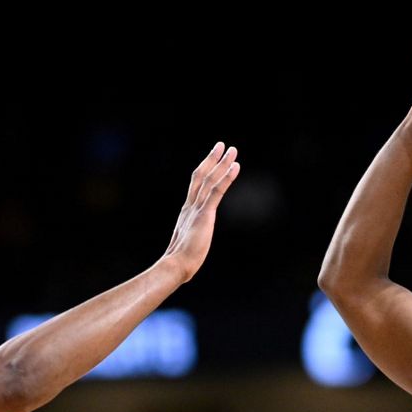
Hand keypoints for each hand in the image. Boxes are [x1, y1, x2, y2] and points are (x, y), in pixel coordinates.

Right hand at [161, 142, 239, 281]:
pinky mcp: (204, 215)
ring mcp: (196, 209)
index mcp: (186, 212)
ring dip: (222, 163)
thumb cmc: (180, 261)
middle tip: (221, 145)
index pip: (195, 185)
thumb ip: (190, 239)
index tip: (211, 159)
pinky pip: (217, 191)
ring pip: (210, 179)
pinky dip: (227, 177)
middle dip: (211, 159)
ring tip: (232, 150)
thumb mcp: (187, 245)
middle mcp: (190, 206)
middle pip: (200, 176)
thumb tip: (190, 248)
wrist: (175, 266)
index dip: (204, 170)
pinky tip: (235, 166)